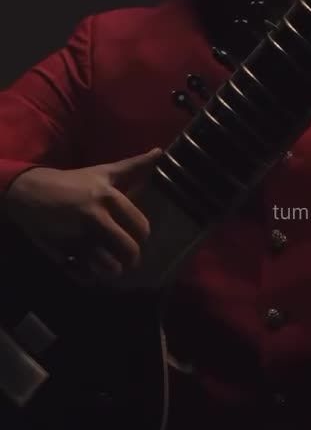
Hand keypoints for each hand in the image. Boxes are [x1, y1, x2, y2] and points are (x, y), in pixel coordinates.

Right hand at [3, 148, 161, 282]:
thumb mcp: (103, 172)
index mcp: (108, 198)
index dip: (143, 235)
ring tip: (114, 267)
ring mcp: (78, 236)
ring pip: (109, 266)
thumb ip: (134, 166)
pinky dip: (92, 277)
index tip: (139, 236)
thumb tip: (160, 152)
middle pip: (129, 249)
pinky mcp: (62, 251)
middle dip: (132, 257)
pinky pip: (85, 274)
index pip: (140, 226)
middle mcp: (95, 218)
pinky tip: (93, 270)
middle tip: (130, 258)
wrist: (31, 192)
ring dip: (114, 270)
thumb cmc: (73, 182)